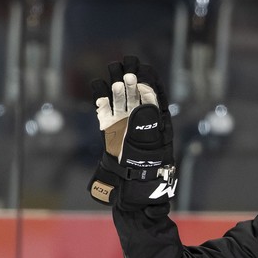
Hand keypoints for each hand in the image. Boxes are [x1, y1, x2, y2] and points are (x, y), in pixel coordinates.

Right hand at [87, 56, 177, 209]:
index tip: (144, 68)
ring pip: (121, 102)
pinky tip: (98, 86)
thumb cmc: (148, 177)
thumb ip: (148, 129)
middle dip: (133, 78)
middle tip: (127, 61)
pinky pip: (106, 114)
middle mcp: (143, 126)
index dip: (151, 82)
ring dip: (117, 84)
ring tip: (112, 66)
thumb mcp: (152, 151)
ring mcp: (126, 130)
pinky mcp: (112, 136)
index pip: (157, 99)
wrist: (132, 197)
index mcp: (159, 128)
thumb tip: (146, 105)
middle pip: (138, 96)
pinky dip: (101, 100)